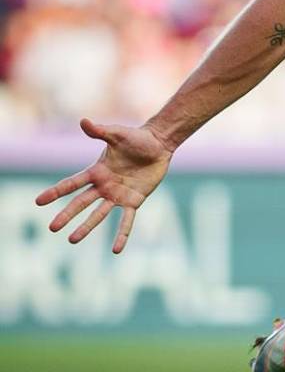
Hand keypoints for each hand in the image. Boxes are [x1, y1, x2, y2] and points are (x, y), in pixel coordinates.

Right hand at [35, 118, 173, 253]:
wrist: (159, 144)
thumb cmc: (137, 138)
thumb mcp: (118, 134)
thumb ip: (101, 131)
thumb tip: (84, 121)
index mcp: (97, 171)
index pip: (72, 183)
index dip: (55, 192)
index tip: (38, 201)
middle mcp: (104, 186)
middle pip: (81, 203)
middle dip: (66, 215)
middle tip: (52, 228)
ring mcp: (118, 195)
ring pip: (99, 215)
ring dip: (86, 227)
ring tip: (72, 240)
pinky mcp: (134, 200)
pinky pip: (126, 221)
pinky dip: (122, 234)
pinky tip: (116, 250)